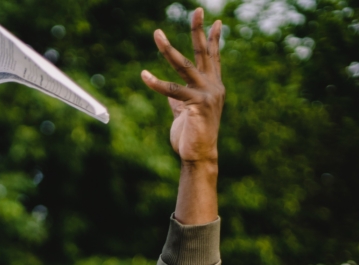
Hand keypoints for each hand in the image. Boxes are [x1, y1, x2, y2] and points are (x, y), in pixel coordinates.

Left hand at [141, 9, 223, 165]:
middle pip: (203, 52)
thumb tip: (170, 93)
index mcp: (213, 86)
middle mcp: (213, 86)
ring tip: (157, 34)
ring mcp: (207, 94)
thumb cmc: (192, 136)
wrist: (199, 156)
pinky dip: (156, 83)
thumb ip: (179, 99)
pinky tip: (144, 74)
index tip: (215, 21)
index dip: (213, 39)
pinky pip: (172, 91)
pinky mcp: (196, 105)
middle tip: (197, 9)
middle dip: (198, 30)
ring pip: (184, 66)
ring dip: (168, 49)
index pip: (213, 57)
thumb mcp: (185, 112)